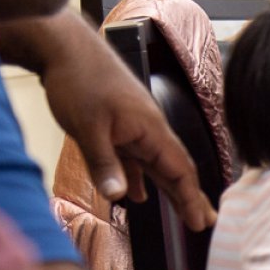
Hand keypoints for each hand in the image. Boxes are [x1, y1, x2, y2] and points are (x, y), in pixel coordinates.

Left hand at [38, 23, 214, 230]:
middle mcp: (147, 129)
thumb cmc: (79, 80)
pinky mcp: (116, 126)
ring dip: (169, 188)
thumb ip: (105, 164)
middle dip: (190, 196)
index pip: (180, 168)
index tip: (204, 221)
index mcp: (149, 128)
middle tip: (207, 221)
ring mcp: (132, 127)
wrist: (63, 47)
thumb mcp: (88, 128)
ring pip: (156, 164)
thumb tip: (120, 197)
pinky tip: (137, 195)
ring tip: (182, 210)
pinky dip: (138, 177)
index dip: (191, 196)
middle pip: (175, 167)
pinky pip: (134, 158)